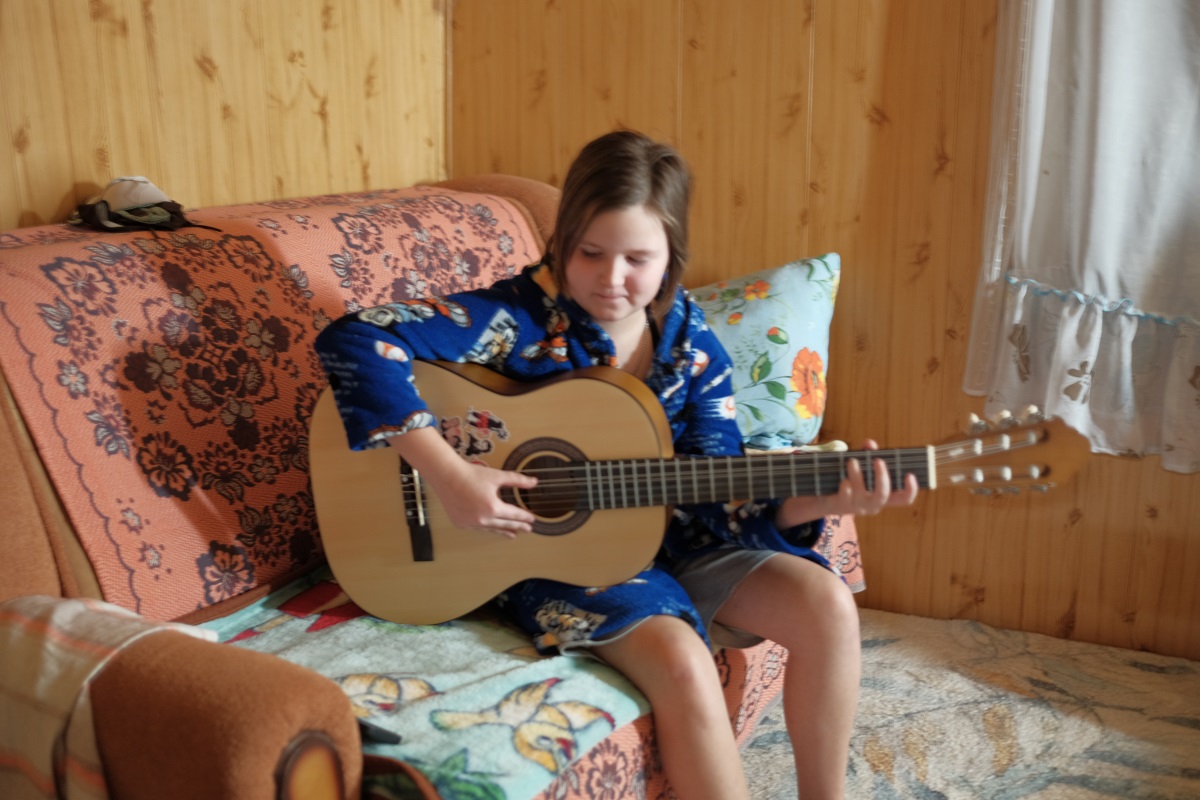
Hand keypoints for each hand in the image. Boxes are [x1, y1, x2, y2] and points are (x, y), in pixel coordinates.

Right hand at [422, 458, 538, 538]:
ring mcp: (470, 523)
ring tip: (512, 534)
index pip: (513, 515)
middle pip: (505, 525)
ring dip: (503, 531)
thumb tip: (534, 482)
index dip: (524, 517)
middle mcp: (482, 519)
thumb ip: (517, 480)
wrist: (447, 476)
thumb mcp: (497, 476)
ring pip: (491, 529)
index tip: (532, 520)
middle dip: (518, 527)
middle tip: (527, 529)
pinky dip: (486, 528)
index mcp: (493, 507)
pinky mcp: (460, 524)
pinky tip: (491, 528)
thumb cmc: (472, 474)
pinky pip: (478, 528)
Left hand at [831, 439, 918, 516]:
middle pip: (883, 495)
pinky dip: (845, 487)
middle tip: (878, 460)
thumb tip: (870, 443)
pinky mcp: (842, 505)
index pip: (904, 499)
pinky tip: (843, 479)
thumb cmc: (852, 480)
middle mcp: (874, 504)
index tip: (909, 475)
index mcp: (884, 497)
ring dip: (858, 475)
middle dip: (881, 476)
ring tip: (852, 461)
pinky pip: (846, 497)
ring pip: (862, 493)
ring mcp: (858, 507)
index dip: (911, 490)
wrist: (828, 498)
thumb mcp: (863, 468)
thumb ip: (868, 455)